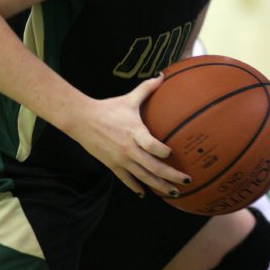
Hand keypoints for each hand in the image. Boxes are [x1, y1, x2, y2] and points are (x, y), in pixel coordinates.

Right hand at [71, 75, 190, 197]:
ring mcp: (120, 159)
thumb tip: (162, 75)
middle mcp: (129, 148)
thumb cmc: (108, 108)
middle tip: (187, 181)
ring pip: (143, 177)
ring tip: (174, 192)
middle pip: (153, 166)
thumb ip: (146, 89)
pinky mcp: (112, 165)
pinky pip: (127, 180)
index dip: (163, 151)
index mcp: (134, 131)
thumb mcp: (128, 99)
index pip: (151, 145)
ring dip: (159, 186)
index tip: (173, 153)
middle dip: (171, 175)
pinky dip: (136, 187)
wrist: (82, 120)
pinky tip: (144, 194)